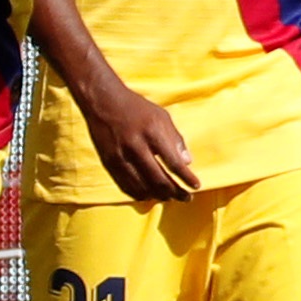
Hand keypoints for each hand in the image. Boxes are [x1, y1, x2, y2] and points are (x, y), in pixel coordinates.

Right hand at [76, 84, 195, 202]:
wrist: (103, 102)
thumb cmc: (137, 108)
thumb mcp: (162, 117)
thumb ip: (175, 140)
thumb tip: (188, 162)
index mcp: (152, 133)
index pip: (173, 163)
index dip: (186, 178)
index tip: (197, 186)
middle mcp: (135, 147)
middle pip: (158, 179)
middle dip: (175, 192)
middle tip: (186, 198)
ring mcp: (119, 156)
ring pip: (141, 186)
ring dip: (158, 196)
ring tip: (170, 198)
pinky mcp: (108, 162)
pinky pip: (124, 185)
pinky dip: (139, 193)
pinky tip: (149, 195)